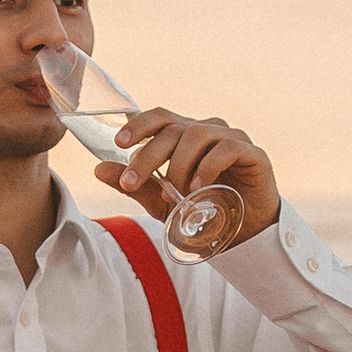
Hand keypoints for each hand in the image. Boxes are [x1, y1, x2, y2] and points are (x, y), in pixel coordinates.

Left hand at [94, 107, 279, 240]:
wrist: (246, 233)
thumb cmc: (203, 210)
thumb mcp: (162, 202)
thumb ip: (136, 185)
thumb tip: (99, 170)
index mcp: (184, 135)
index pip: (159, 118)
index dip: (138, 125)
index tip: (119, 143)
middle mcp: (206, 130)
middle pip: (172, 130)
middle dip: (147, 157)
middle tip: (131, 183)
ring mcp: (230, 138)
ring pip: (197, 135)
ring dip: (179, 165)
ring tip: (175, 193)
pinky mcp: (252, 153)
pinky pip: (227, 148)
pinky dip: (209, 166)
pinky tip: (199, 186)